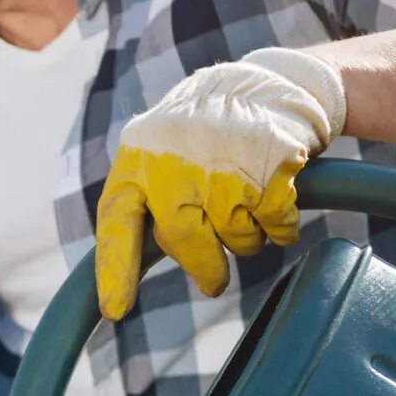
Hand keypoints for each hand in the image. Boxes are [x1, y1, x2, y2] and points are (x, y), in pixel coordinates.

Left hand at [98, 47, 345, 317]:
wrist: (266, 86)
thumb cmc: (201, 136)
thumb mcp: (158, 154)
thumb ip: (144, 201)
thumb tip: (126, 269)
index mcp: (138, 159)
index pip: (117, 221)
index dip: (115, 268)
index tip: (116, 310)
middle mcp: (176, 160)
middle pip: (186, 242)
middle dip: (205, 269)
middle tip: (214, 282)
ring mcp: (225, 163)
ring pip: (237, 239)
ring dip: (246, 237)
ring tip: (245, 202)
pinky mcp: (273, 165)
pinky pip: (277, 227)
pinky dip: (280, 226)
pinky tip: (274, 199)